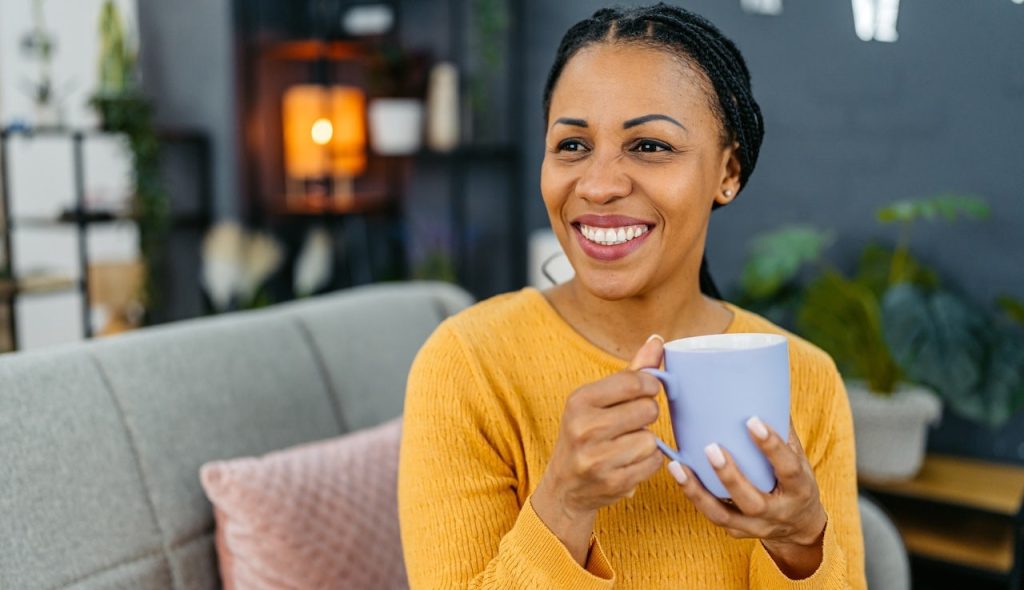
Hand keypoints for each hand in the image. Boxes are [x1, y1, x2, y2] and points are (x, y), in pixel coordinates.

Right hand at [532, 334, 665, 564]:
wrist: (564, 487)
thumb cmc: (586, 434)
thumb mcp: (598, 400)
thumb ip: (631, 371)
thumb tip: (658, 340)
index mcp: (579, 400)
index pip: (635, 382)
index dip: (650, 386)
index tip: (645, 392)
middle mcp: (584, 428)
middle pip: (648, 410)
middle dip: (646, 415)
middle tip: (631, 423)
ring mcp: (597, 458)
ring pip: (652, 439)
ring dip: (647, 442)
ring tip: (627, 445)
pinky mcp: (613, 483)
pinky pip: (653, 463)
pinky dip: (648, 462)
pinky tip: (629, 462)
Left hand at [666, 418, 827, 578]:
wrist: (800, 527)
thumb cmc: (794, 480)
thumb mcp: (798, 456)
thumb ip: (781, 427)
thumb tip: (762, 384)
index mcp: (799, 489)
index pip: (788, 469)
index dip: (771, 447)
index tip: (752, 421)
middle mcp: (778, 512)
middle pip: (752, 501)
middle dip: (730, 476)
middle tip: (711, 448)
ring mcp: (755, 526)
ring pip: (723, 515)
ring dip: (698, 492)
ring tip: (677, 467)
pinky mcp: (736, 531)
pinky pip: (711, 515)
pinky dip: (693, 496)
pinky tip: (678, 474)